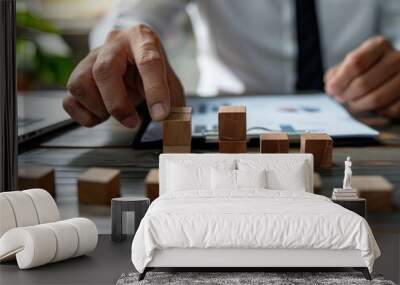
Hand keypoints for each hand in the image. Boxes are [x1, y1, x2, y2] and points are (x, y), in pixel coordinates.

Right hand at [63, 25, 184, 127]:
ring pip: (80, 84)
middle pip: (104, 71)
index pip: (148, 62)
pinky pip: (69, 100)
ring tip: (115, 112)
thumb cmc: (150, 68)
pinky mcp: (77, 76)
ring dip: (99, 108)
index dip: (155, 91)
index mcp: (141, 39)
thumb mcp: (170, 81)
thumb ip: (175, 104)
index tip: (161, 115)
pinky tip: (102, 114)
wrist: (131, 55)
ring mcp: (90, 58)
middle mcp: (113, 45)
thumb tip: (176, 130)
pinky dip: (85, 116)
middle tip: (132, 122)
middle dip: (118, 104)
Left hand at [325, 36, 399, 118]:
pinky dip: (375, 113)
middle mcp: (396, 58)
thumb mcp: (349, 64)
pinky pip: (390, 110)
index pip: (355, 63)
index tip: (331, 90)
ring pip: (376, 99)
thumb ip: (336, 74)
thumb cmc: (365, 70)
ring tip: (352, 104)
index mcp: (378, 45)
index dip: (339, 81)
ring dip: (358, 106)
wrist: (392, 75)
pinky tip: (370, 107)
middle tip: (341, 99)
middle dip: (347, 95)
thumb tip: (332, 87)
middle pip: (363, 83)